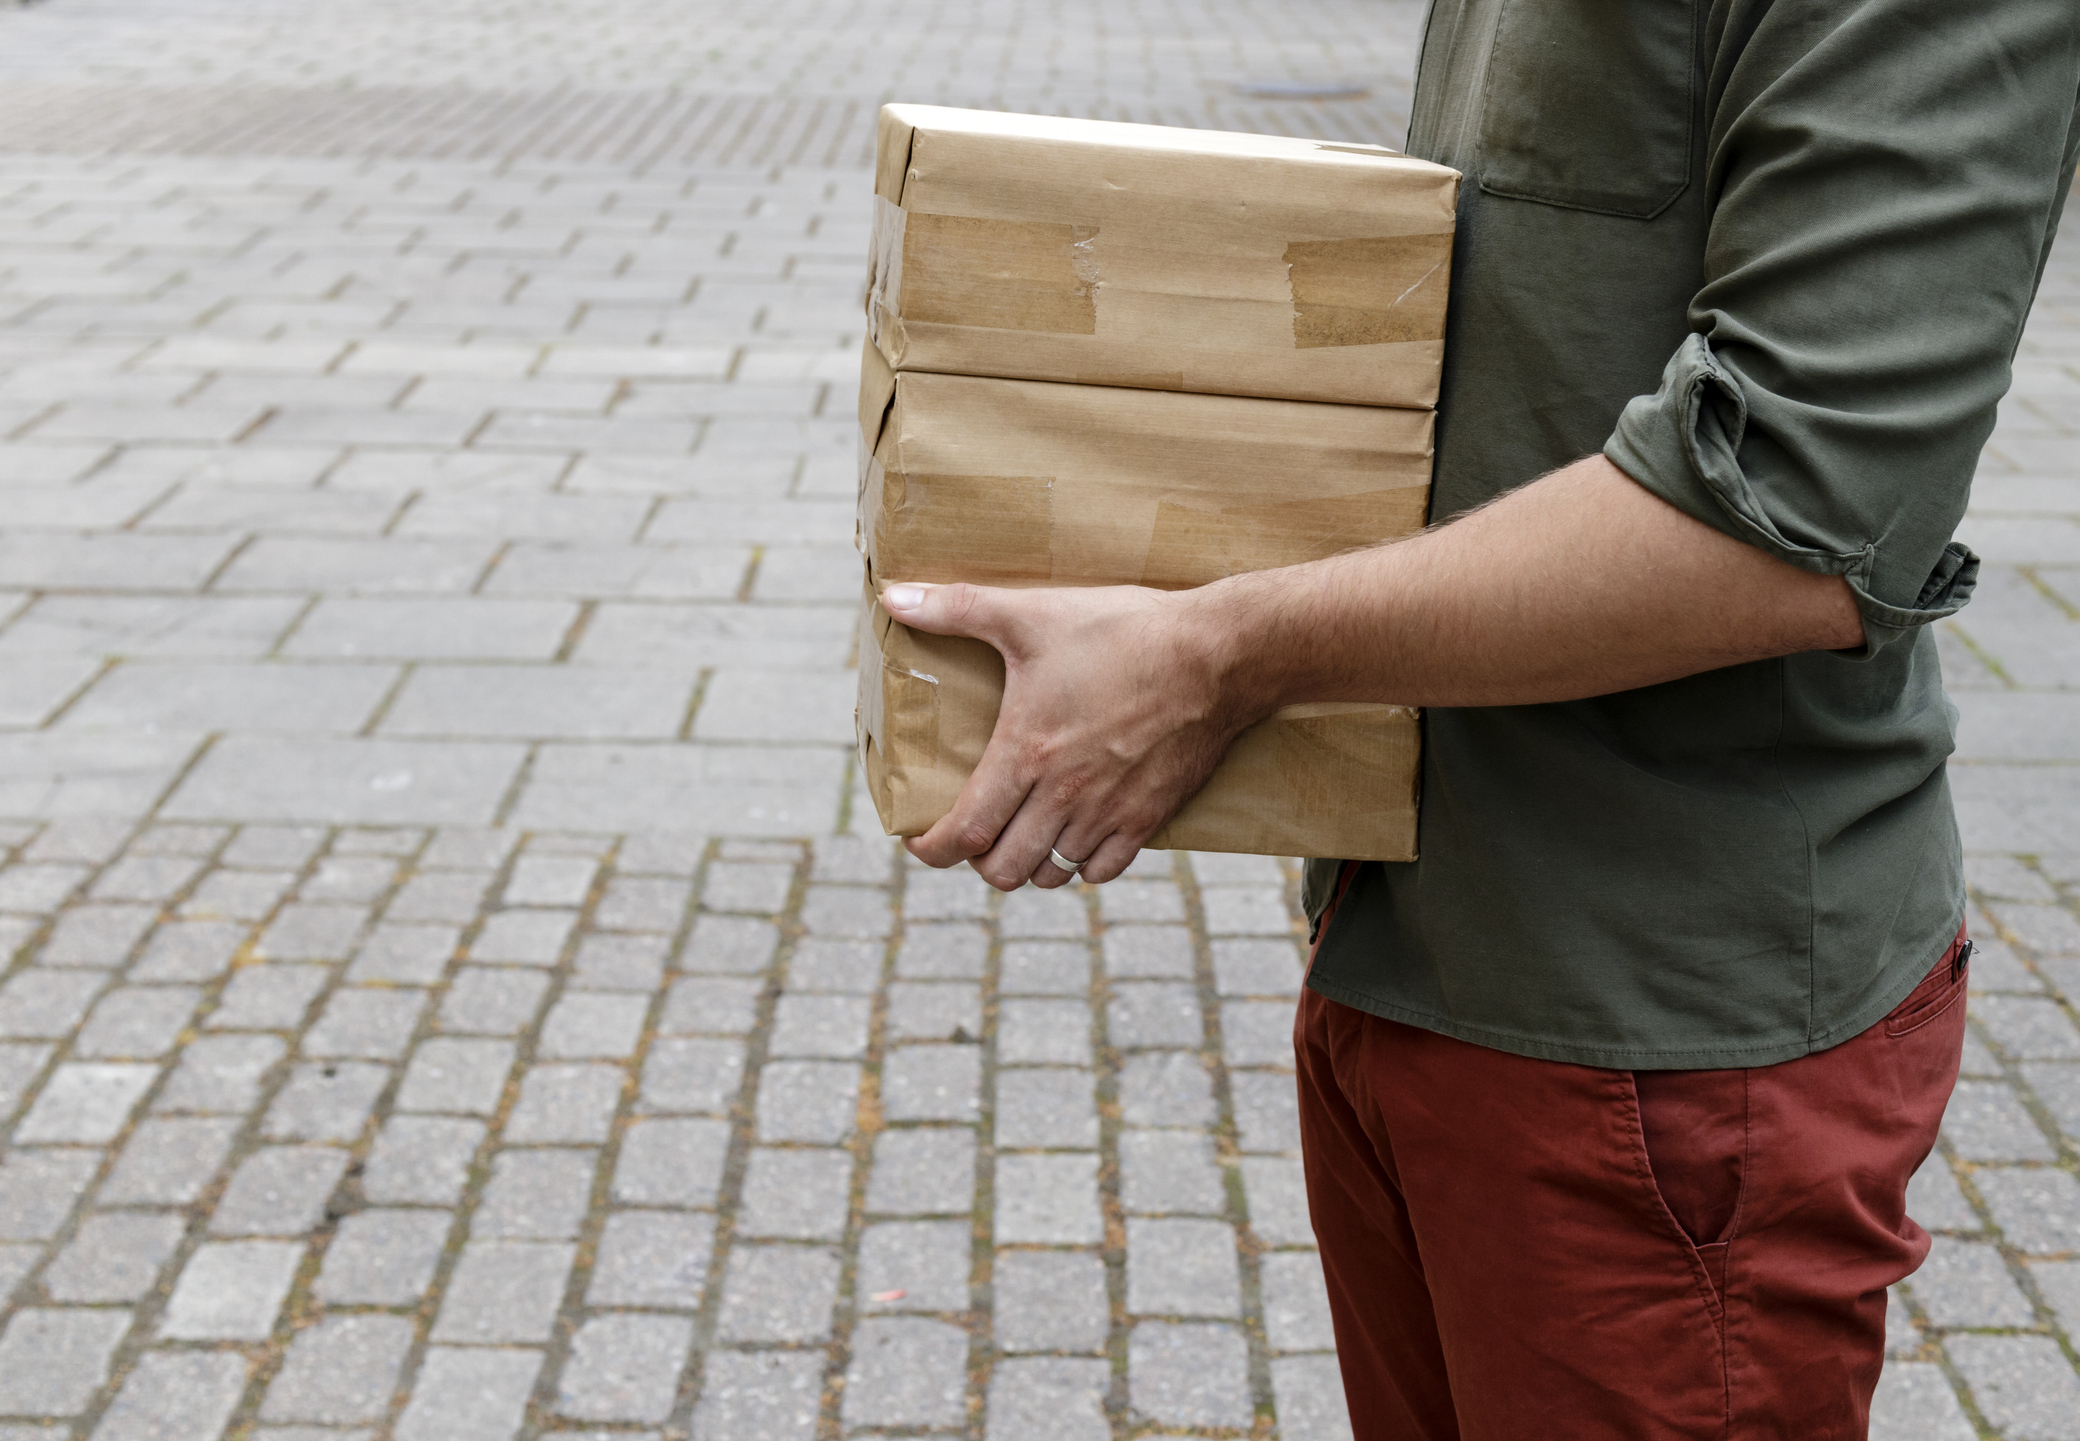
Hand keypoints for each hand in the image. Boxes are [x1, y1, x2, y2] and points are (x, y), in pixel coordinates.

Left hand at [881, 580, 1250, 889]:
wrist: (1216, 655)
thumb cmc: (1124, 632)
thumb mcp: (1032, 613)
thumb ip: (956, 608)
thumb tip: (893, 597)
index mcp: (1026, 754)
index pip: (965, 831)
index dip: (933, 849)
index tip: (921, 842)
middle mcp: (1064, 796)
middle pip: (1003, 868)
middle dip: (978, 860)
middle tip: (975, 835)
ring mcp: (1109, 813)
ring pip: (1051, 873)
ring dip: (1029, 862)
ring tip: (1023, 835)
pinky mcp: (1149, 817)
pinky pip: (1102, 871)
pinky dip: (1080, 866)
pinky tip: (1075, 840)